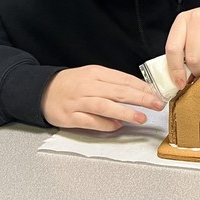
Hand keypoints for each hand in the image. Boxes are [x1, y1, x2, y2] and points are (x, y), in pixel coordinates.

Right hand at [41, 65, 165, 131]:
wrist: (42, 90)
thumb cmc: (72, 84)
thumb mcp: (93, 76)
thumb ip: (113, 83)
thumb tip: (138, 92)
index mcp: (96, 73)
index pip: (124, 79)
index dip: (142, 87)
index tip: (157, 93)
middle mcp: (88, 86)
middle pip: (119, 91)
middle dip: (141, 98)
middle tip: (157, 104)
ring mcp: (79, 101)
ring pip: (106, 106)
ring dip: (126, 112)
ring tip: (141, 118)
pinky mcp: (70, 116)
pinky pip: (91, 121)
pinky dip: (106, 124)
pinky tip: (118, 126)